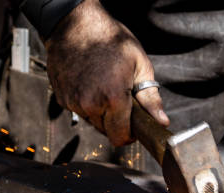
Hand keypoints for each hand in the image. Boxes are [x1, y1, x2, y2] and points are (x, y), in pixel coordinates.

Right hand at [44, 0, 169, 146]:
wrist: (75, 23)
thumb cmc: (110, 39)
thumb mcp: (139, 65)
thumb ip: (151, 99)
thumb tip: (162, 122)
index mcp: (113, 98)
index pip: (120, 137)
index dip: (129, 134)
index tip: (133, 125)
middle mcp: (90, 104)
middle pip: (106, 131)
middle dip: (115, 121)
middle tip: (119, 97)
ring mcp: (73, 102)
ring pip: (92, 121)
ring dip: (99, 112)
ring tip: (103, 85)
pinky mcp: (61, 98)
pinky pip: (78, 111)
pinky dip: (85, 103)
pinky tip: (89, 82)